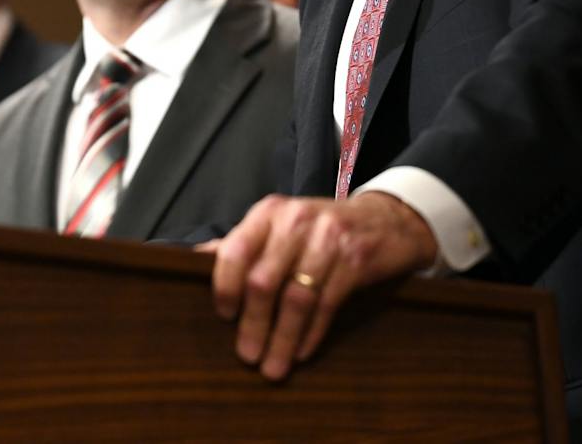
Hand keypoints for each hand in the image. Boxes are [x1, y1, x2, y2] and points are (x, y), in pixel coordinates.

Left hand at [209, 191, 437, 379]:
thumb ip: (245, 243)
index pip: (235, 250)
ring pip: (296, 297)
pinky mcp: (356, 258)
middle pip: (264, 280)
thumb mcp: (281, 226)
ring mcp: (329, 237)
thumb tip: (195, 261)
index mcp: (269, 213)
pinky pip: (327, 304)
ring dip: (282, 338)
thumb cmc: (321, 229)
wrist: (386, 219)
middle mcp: (296, 220)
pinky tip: (301, 353)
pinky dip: (312, 333)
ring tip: (272, 368)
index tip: (223, 317)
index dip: (225, 287)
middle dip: (253, 324)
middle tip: (247, 357)